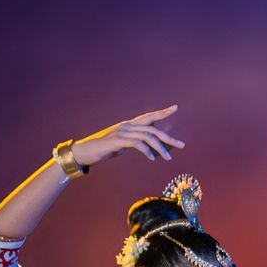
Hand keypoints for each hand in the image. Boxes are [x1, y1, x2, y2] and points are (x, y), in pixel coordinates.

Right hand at [71, 107, 185, 168]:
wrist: (85, 152)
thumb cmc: (104, 149)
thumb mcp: (123, 145)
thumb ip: (135, 142)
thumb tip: (148, 147)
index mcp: (129, 125)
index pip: (149, 117)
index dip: (162, 112)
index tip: (175, 108)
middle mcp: (127, 125)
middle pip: (152, 128)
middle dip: (168, 137)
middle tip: (181, 145)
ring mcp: (122, 132)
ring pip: (147, 137)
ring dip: (159, 149)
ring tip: (168, 159)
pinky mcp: (117, 141)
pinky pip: (136, 143)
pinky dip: (146, 151)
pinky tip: (151, 159)